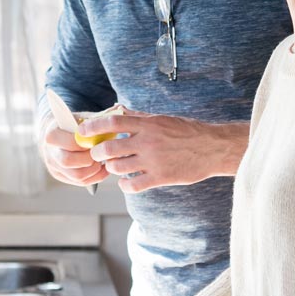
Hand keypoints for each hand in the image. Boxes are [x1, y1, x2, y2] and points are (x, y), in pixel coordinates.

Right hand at [36, 110, 109, 187]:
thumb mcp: (84, 117)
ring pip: (76, 176)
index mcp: (52, 134)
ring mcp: (53, 166)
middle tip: (101, 154)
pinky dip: (95, 177)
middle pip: (69, 162)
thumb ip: (98, 117)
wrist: (60, 133)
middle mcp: (49, 152)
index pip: (70, 143)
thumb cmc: (75, 124)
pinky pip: (80, 182)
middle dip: (89, 159)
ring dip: (94, 170)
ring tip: (103, 161)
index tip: (97, 142)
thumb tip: (120, 109)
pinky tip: (102, 168)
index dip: (86, 145)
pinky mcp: (61, 176)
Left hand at [79, 111, 247, 193]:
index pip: (112, 122)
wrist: (211, 148)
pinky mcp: (160, 178)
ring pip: (117, 167)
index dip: (93, 127)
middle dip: (98, 153)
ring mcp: (153, 161)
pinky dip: (124, 185)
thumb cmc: (187, 131)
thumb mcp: (162, 119)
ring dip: (111, 168)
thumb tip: (119, 110)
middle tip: (99, 154)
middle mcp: (147, 141)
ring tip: (115, 167)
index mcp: (147, 124)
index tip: (83, 131)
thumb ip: (139, 117)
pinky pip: (132, 185)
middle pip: (109, 148)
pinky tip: (127, 182)